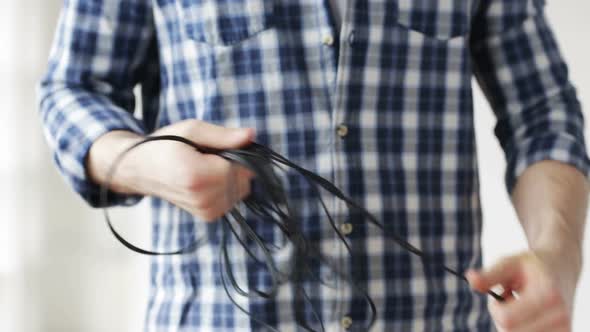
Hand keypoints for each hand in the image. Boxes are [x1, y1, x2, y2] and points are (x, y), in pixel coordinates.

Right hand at [87, 119, 254, 220]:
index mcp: (196, 176)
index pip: (241, 166)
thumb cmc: (164, 144)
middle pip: (244, 179)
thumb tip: (251, 135)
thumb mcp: (192, 130)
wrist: (140, 169)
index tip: (218, 146)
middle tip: (209, 156)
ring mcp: (206, 210)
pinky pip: (233, 198)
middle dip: (235, 164)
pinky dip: (227, 186)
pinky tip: (208, 178)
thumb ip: (223, 135)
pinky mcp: (208, 216)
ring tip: (206, 166)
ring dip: (232, 176)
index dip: (237, 152)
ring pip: (242, 189)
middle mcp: (202, 198)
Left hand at [466, 250, 578, 331]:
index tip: (501, 295)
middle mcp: (560, 317)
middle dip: (504, 318)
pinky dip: (523, 329)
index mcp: (548, 296)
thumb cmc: (530, 266)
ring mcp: (564, 330)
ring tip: (523, 307)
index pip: (506, 319)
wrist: (561, 269)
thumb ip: (489, 274)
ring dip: (514, 325)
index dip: (495, 308)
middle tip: (514, 300)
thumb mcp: (509, 262)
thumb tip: (470, 279)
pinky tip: (530, 317)